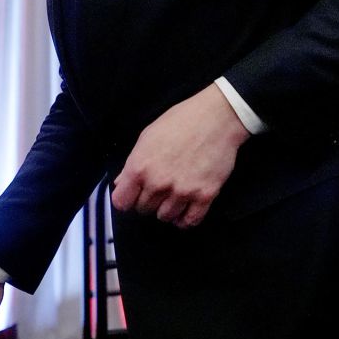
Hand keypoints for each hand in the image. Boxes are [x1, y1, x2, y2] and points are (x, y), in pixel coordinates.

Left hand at [112, 83, 250, 228]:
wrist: (217, 117)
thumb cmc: (182, 121)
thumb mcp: (148, 136)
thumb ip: (133, 162)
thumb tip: (121, 183)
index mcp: (140, 167)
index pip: (121, 202)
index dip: (127, 198)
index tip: (133, 195)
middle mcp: (158, 183)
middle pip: (143, 210)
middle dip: (148, 201)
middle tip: (159, 188)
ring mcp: (182, 191)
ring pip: (165, 217)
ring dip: (168, 209)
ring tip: (174, 195)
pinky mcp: (204, 196)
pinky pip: (190, 221)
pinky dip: (185, 219)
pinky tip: (186, 209)